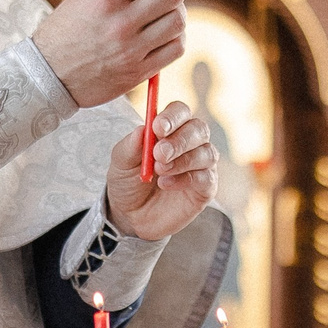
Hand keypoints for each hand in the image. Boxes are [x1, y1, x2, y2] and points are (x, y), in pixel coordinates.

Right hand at [31, 0, 187, 107]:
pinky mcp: (139, 72)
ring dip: (178, 10)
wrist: (50, 73)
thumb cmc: (71, 24)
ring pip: (179, 21)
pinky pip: (176, 48)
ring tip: (165, 9)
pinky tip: (163, 32)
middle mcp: (120, 22)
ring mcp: (131, 50)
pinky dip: (176, 35)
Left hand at [105, 99, 216, 242]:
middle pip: (199, 129)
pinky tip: (166, 184)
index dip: (172, 116)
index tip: (157, 127)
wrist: (131, 216)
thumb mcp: (121, 163)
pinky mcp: (206, 187)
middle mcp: (191, 142)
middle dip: (179, 140)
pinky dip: (186, 179)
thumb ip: (130, 146)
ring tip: (159, 171)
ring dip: (182, 160)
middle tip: (159, 154)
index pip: (181, 111)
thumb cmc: (128, 182)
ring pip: (207, 153)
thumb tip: (142, 129)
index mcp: (171, 129)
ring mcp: (201, 165)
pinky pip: (206, 177)